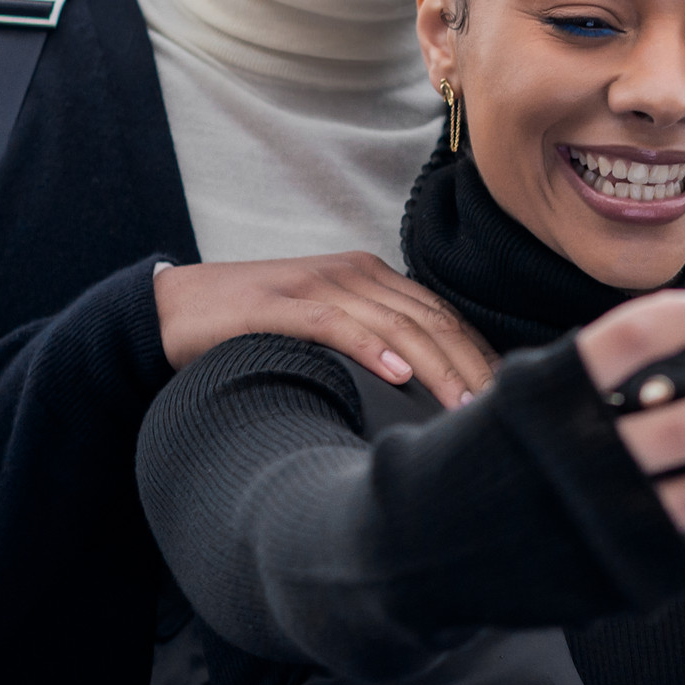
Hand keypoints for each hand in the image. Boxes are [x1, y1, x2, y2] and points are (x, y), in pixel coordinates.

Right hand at [153, 254, 495, 406]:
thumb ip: (373, 342)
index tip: (507, 397)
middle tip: (500, 411)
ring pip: (393, 323)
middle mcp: (353, 273)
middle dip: (470, 367)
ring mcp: (316, 285)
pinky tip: (396, 373)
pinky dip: (369, 347)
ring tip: (464, 405)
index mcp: (370, 277)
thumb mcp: (326, 328)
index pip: (442, 315)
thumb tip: (426, 389)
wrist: (178, 307)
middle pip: (429, 320)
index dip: (478, 355)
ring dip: (435, 366)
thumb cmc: (257, 327)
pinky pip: (334, 324)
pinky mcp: (279, 306)